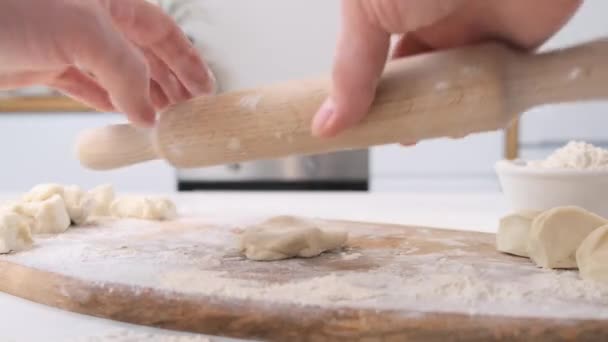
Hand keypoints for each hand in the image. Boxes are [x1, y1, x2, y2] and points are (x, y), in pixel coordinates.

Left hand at [0, 0, 214, 126]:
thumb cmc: (9, 8)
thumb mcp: (82, 32)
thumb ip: (126, 71)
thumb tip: (148, 113)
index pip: (162, 29)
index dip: (186, 59)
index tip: (205, 87)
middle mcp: (92, 17)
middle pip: (144, 52)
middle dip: (169, 82)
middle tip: (188, 111)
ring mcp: (67, 41)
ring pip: (118, 73)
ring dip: (142, 97)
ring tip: (163, 121)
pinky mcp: (44, 63)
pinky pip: (88, 86)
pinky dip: (109, 103)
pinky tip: (126, 116)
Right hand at [312, 0, 581, 137]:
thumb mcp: (368, 9)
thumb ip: (351, 66)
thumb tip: (329, 120)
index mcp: (392, 4)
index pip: (371, 58)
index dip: (361, 91)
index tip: (352, 123)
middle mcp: (431, 16)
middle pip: (412, 76)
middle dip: (400, 106)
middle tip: (390, 132)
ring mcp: (473, 29)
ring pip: (452, 85)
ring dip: (438, 112)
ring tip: (423, 134)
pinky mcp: (514, 42)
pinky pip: (498, 83)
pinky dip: (482, 107)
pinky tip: (463, 124)